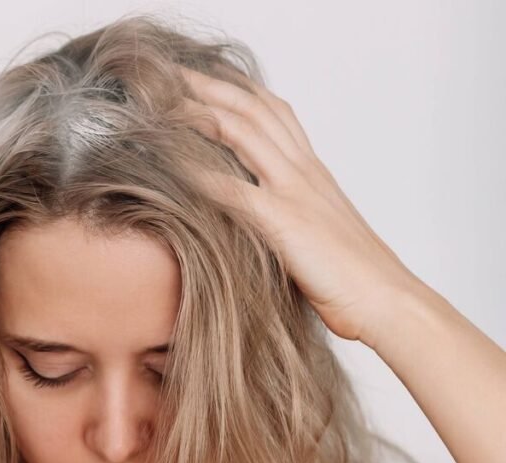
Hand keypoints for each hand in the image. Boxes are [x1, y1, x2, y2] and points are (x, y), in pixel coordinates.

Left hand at [177, 64, 422, 344]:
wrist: (388, 301)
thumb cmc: (352, 278)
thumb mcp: (315, 234)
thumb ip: (286, 216)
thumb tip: (250, 219)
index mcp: (312, 172)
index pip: (274, 112)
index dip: (238, 91)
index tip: (203, 81)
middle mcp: (304, 171)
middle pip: (253, 108)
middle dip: (210, 86)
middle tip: (171, 74)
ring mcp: (295, 192)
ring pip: (243, 131)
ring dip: (199, 112)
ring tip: (162, 101)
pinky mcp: (285, 221)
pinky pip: (233, 189)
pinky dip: (198, 174)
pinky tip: (169, 165)